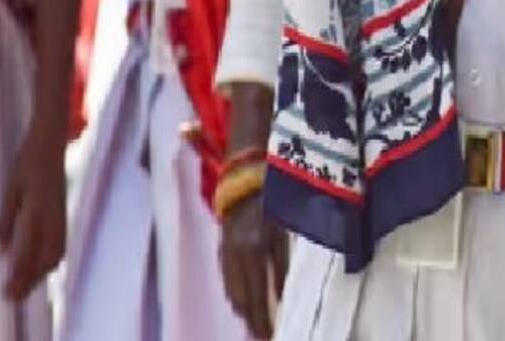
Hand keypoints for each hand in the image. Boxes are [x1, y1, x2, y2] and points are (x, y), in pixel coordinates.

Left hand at [0, 121, 67, 300]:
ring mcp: (61, 216)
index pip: (28, 252)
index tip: (6, 291)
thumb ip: (6, 220)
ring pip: (55, 254)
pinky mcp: (63, 213)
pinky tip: (44, 266)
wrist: (51, 141)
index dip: (18, 275)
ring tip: (27, 286)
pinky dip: (51, 261)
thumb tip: (2, 251)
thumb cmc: (27, 162)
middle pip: (44, 259)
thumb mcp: (11, 189)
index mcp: (36, 211)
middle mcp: (52, 218)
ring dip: (41, 273)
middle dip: (30, 281)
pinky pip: (60, 244)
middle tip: (14, 296)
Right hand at [219, 184, 288, 337]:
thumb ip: (282, 265)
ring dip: (243, 310)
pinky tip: (243, 302)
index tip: (269, 335)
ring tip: (255, 323)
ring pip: (231, 293)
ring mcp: (226, 254)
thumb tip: (282, 298)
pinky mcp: (221, 250)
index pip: (258, 295)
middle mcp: (236, 256)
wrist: (245, 180)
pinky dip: (235, 295)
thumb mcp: (284, 232)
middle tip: (262, 335)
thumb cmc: (273, 203)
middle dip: (252, 320)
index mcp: (255, 251)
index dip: (262, 319)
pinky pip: (227, 281)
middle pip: (241, 300)